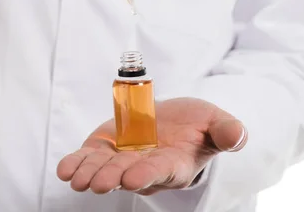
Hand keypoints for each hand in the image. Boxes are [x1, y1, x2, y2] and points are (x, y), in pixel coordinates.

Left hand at [57, 98, 246, 194]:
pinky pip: (88, 159)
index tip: (133, 179)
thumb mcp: (215, 122)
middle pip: (127, 174)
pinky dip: (76, 164)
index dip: (147, 175)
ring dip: (90, 174)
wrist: (171, 119)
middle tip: (100, 184)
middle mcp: (145, 168)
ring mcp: (122, 160)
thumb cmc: (196, 124)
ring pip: (104, 170)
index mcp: (174, 164)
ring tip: (77, 180)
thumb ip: (225, 130)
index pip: (160, 171)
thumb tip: (238, 135)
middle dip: (113, 178)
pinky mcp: (104, 149)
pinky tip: (65, 170)